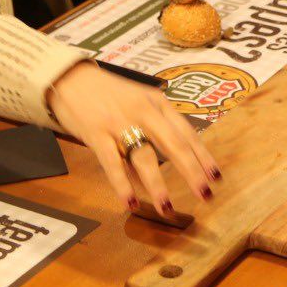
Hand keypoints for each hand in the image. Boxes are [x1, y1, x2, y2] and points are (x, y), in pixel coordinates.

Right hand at [47, 61, 219, 215]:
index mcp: (157, 103)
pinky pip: (113, 163)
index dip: (202, 156)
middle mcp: (143, 111)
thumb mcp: (137, 104)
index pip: (186, 132)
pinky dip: (122, 185)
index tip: (216, 177)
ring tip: (167, 208)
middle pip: (173, 144)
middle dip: (191, 171)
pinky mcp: (97, 134)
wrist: (70, 78)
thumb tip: (162, 170)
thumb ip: (152, 133)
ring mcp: (119, 123)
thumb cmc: (107, 94)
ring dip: (157, 184)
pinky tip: (130, 203)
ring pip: (144, 156)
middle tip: (205, 194)